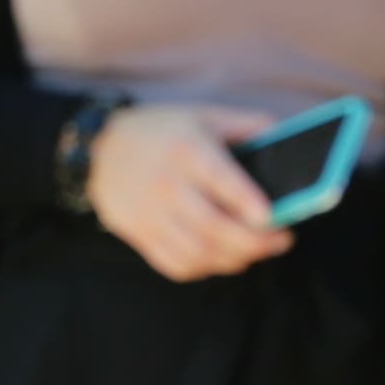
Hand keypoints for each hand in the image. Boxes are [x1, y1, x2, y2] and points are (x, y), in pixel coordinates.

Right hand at [84, 102, 291, 281]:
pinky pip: (176, 265)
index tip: (271, 217)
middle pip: (214, 227)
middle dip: (255, 242)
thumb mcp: (202, 115)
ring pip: (198, 253)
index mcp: (187, 150)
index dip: (248, 202)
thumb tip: (287, 136)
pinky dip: (205, 269)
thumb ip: (246, 125)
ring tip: (255, 252)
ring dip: (234, 260)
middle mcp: (167, 184)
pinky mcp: (140, 234)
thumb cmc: (160, 131)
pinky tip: (220, 259)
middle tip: (280, 241)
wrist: (98, 150)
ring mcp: (150, 213)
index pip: (221, 180)